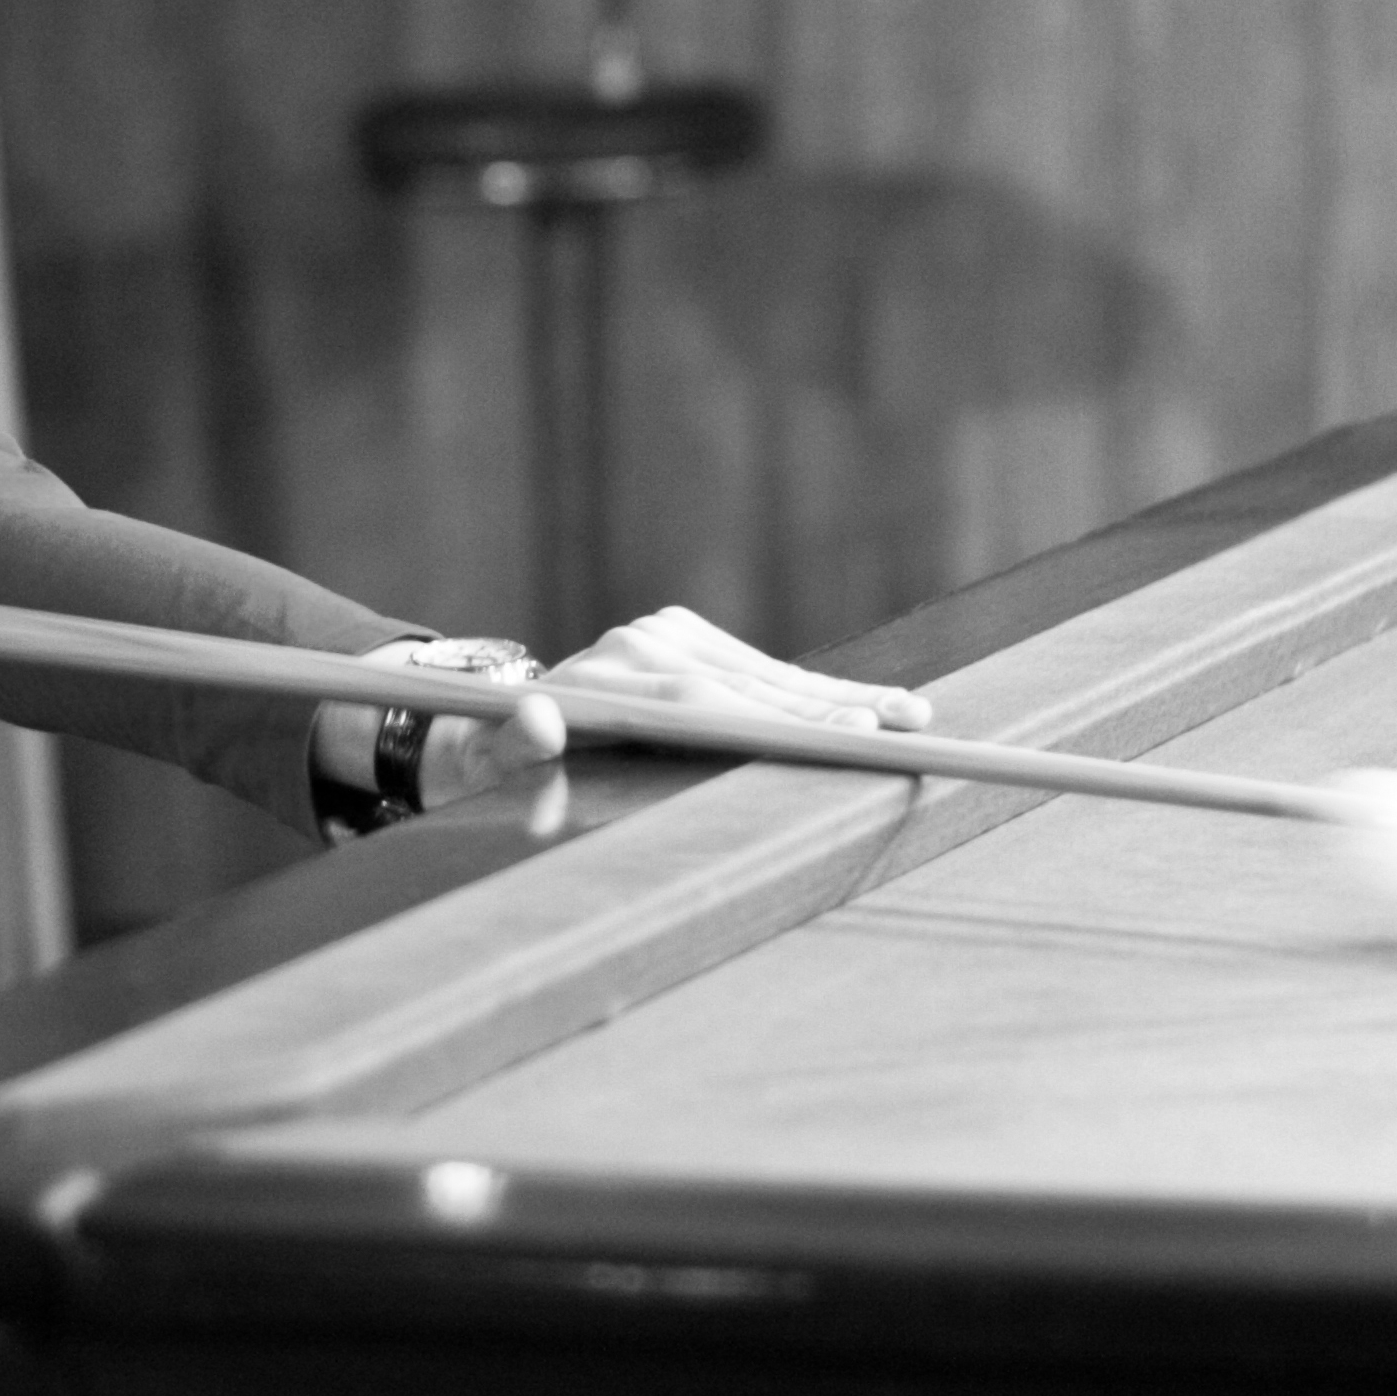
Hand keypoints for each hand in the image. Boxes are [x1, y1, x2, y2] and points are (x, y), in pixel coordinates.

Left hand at [413, 606, 929, 809]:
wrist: (484, 720)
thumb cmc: (494, 762)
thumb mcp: (490, 763)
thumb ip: (514, 743)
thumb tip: (538, 716)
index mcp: (602, 681)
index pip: (707, 703)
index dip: (780, 720)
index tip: (846, 732)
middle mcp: (636, 643)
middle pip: (749, 684)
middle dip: (831, 709)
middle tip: (904, 728)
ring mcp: (660, 632)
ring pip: (763, 673)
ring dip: (838, 697)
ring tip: (912, 716)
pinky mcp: (679, 633)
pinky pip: (756, 669)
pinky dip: (811, 690)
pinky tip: (869, 706)